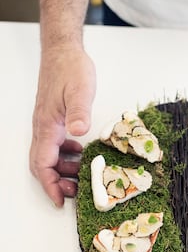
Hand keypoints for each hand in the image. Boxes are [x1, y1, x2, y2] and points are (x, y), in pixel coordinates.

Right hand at [30, 45, 95, 206]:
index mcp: (47, 126)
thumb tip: (78, 133)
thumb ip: (79, 112)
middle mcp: (44, 127)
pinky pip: (55, 144)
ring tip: (80, 176)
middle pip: (43, 164)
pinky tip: (80, 152)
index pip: (43, 164)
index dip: (50, 185)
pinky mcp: (54, 118)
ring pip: (49, 155)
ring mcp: (47, 123)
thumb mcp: (80, 90)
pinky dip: (66, 154)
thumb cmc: (70, 69)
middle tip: (75, 192)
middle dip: (56, 183)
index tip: (60, 201)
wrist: (63, 51)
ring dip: (62, 169)